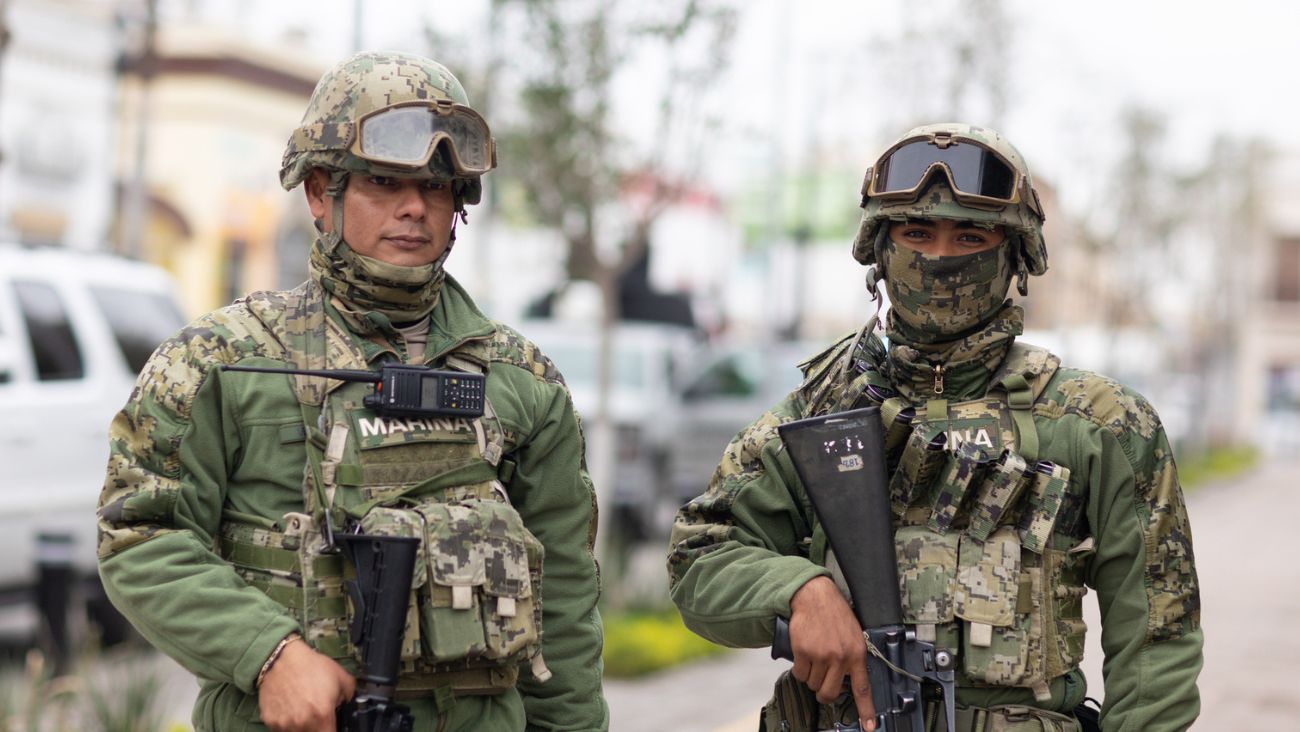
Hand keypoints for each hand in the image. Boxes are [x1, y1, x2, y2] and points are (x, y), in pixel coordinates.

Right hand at [258, 637, 355, 730]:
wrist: (280, 658)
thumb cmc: (310, 666)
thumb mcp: (341, 676)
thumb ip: (349, 695)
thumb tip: (346, 704)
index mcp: (322, 714)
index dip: (332, 730)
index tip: (332, 725)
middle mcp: (302, 723)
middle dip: (318, 727)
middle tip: (317, 713)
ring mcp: (284, 724)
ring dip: (302, 726)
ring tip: (303, 709)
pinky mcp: (270, 721)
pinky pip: (282, 729)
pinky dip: (287, 723)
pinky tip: (290, 708)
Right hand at [789, 576, 875, 730]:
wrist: (815, 596)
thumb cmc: (835, 614)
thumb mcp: (854, 635)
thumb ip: (853, 658)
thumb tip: (847, 681)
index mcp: (857, 654)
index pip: (862, 688)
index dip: (866, 710)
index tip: (868, 727)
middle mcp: (840, 657)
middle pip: (829, 693)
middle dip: (824, 694)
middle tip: (822, 686)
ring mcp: (821, 655)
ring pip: (813, 684)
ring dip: (811, 677)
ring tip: (814, 658)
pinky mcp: (803, 652)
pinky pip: (800, 674)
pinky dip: (800, 669)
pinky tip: (804, 654)